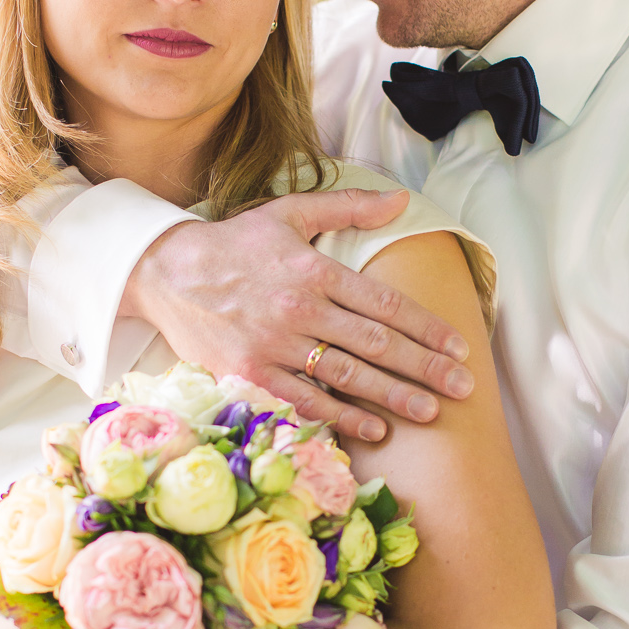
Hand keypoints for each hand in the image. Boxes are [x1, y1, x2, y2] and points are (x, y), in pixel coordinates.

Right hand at [126, 187, 473, 441]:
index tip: (458, 347)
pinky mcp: (250, 374)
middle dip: (424, 367)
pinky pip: (305, 400)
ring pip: (346, 375)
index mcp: (314, 270)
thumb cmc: (234, 244)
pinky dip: (342, 417)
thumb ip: (347, 206)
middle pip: (375, 343)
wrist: (165, 273)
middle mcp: (299, 309)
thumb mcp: (289, 212)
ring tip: (432, 411)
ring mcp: (274, 345)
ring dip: (393, 396)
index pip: (384, 303)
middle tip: (463, 387)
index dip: (426, 327)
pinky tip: (375, 429)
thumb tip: (400, 199)